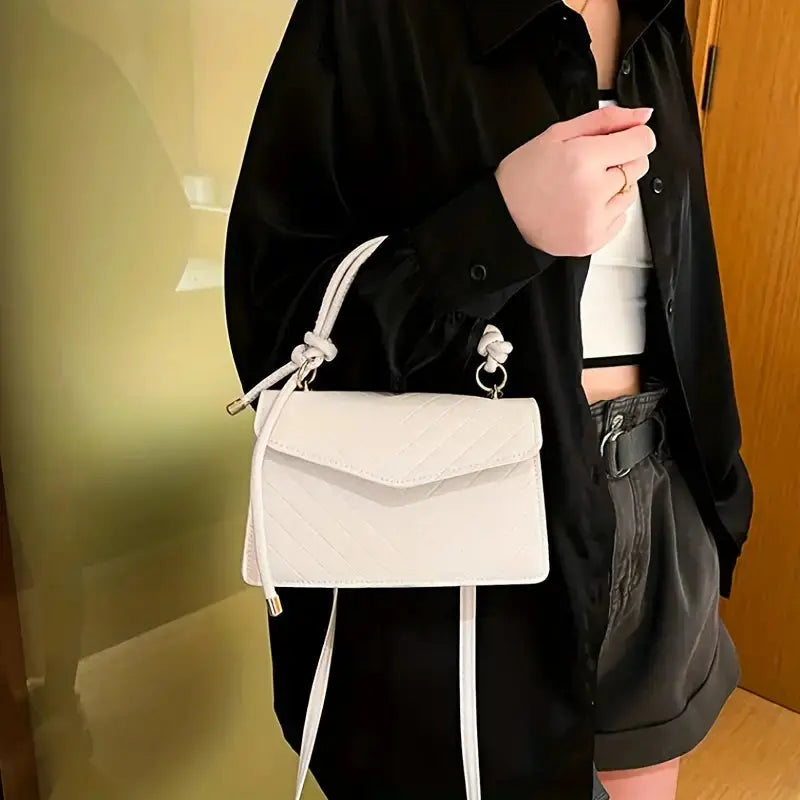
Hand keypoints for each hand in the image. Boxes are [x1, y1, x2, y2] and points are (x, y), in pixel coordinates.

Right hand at [495, 105, 655, 256]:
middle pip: (639, 166)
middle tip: (591, 166)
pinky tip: (582, 207)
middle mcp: (592, 192)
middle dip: (621, 160)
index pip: (642, 142)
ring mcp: (594, 220)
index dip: (634, 136)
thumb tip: (643, 116)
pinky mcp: (593, 241)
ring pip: (631, 193)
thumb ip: (604, 121)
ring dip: (614, 187)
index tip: (622, 140)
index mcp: (583, 159)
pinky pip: (621, 219)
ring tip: (584, 189)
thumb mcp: (557, 135)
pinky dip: (607, 211)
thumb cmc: (524, 174)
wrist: (502, 216)